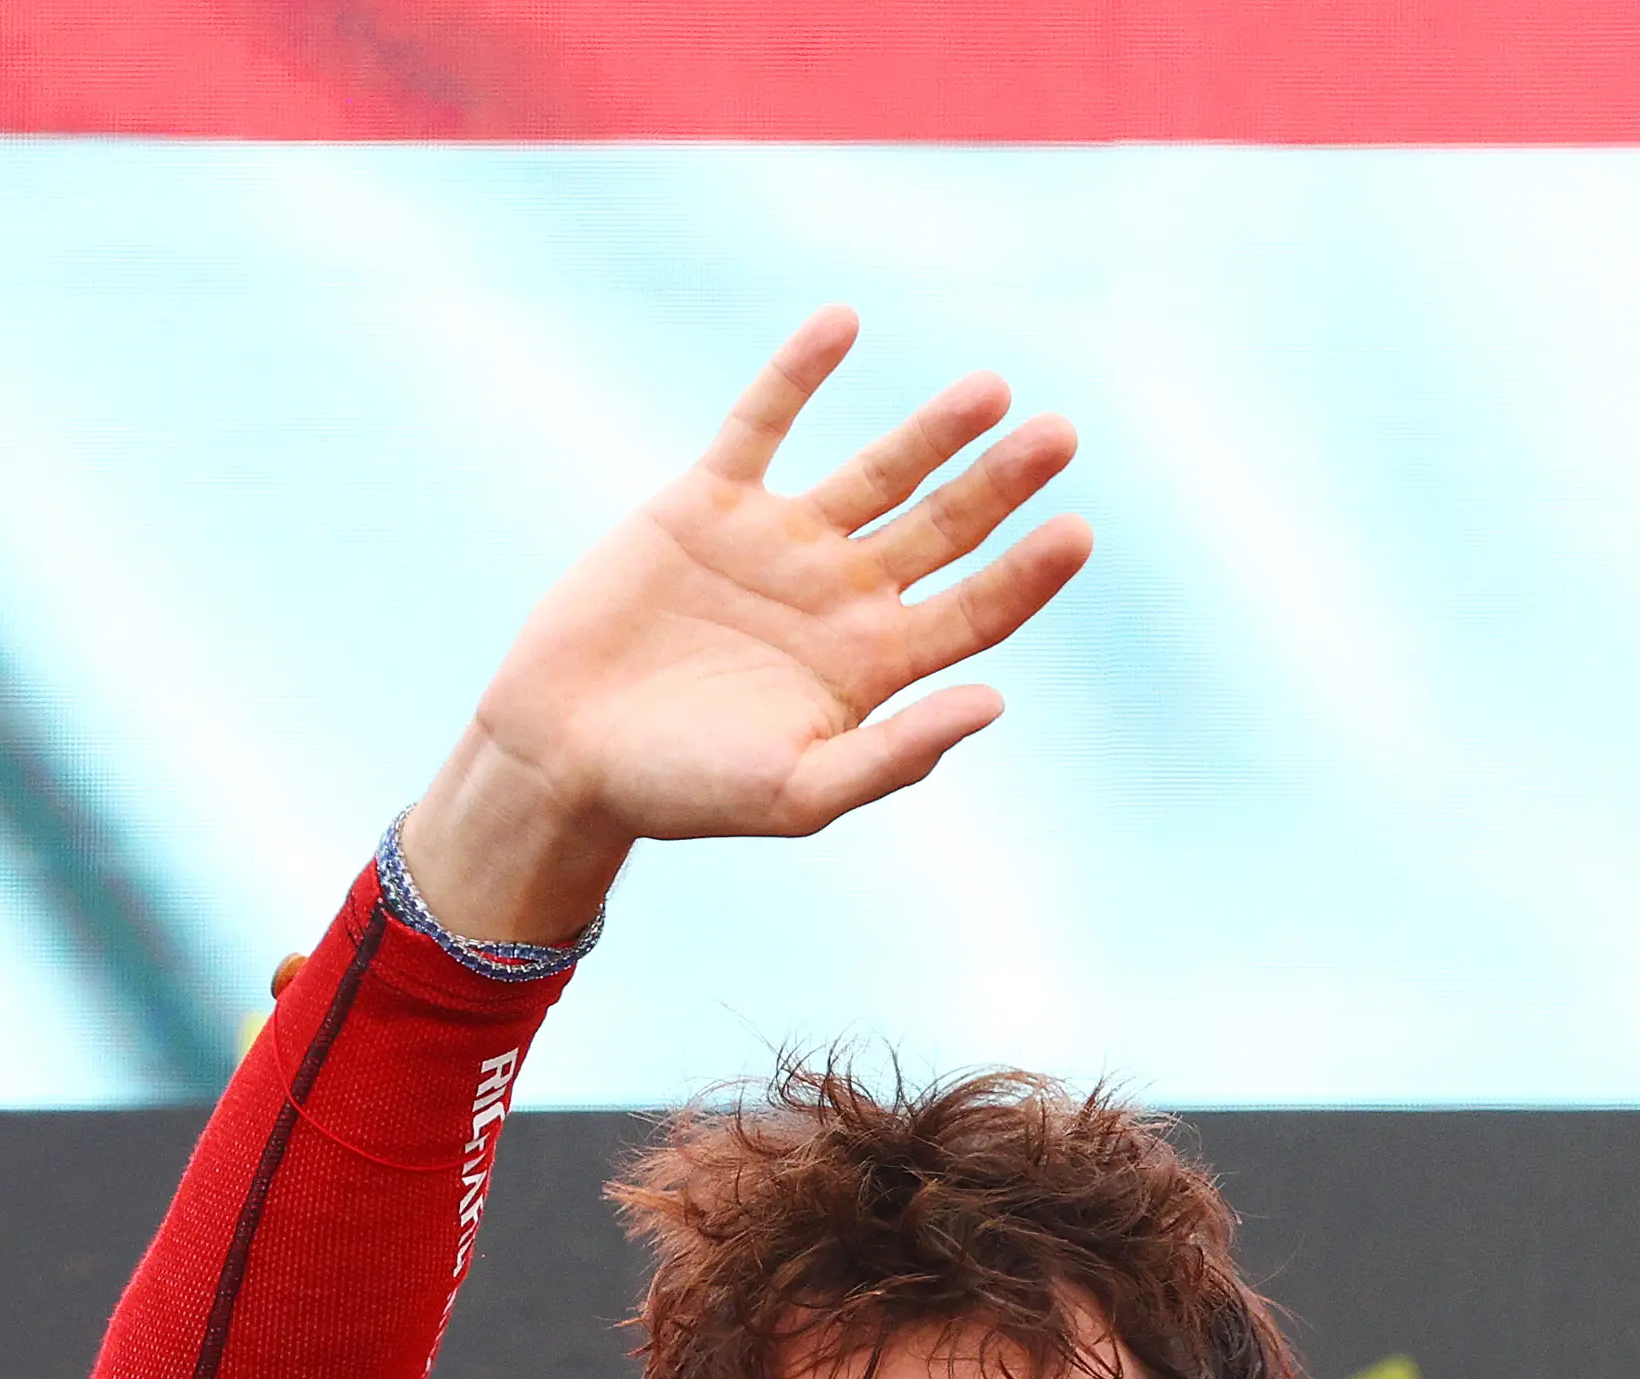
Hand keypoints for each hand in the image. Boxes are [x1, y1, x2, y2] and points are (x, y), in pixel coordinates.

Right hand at [402, 305, 1091, 945]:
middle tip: (1061, 435)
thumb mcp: (798, 794)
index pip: (976, 609)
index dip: (1027, 573)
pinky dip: (800, 374)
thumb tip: (994, 704)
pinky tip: (844, 323)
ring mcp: (780, 541)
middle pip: (945, 527)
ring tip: (992, 388)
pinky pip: (764, 422)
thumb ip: (894, 755)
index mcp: (875, 664)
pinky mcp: (708, 500)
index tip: (1076, 530)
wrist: (563, 753)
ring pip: (878, 469)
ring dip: (934, 428)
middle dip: (1000, 482)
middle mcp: (842, 594)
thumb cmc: (683, 791)